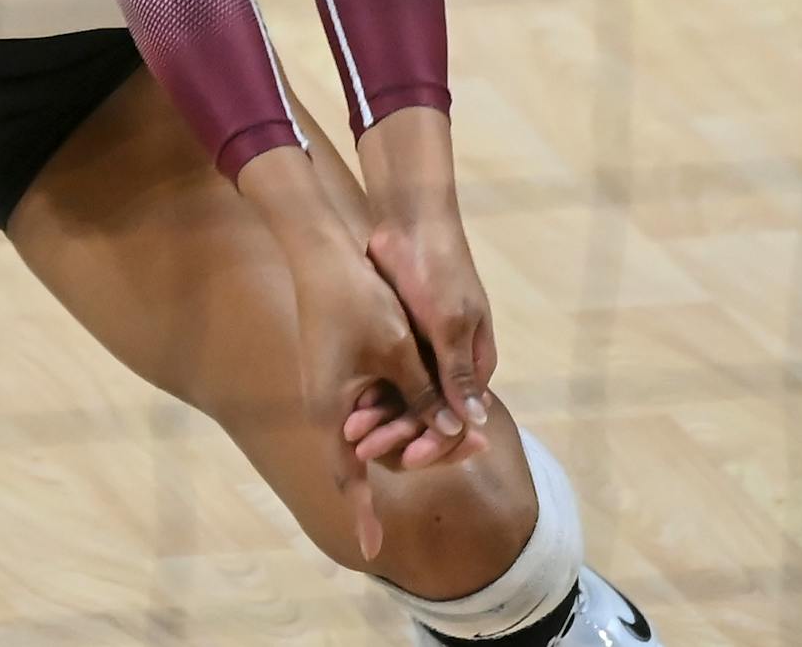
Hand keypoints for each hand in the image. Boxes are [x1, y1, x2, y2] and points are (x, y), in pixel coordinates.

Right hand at [284, 234, 469, 562]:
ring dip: (423, 430)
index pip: (348, 476)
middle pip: (379, 453)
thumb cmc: (356, 299)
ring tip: (474, 426)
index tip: (373, 550)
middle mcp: (328, 407)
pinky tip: (442, 399)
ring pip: (384, 427)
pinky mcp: (342, 372)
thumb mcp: (398, 350)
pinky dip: (410, 408)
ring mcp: (334, 390)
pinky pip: (379, 405)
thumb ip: (425, 396)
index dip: (362, 513)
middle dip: (428, 453)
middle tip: (480, 446)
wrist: (322, 252)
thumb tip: (455, 429)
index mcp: (332, 410)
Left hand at [343, 211, 498, 468]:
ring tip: (351, 435)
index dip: (434, 442)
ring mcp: (425, 351)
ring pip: (405, 399)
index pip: (458, 420)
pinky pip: (386, 377)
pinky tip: (346, 407)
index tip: (407, 458)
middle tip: (365, 451)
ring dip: (381, 417)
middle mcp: (452, 363)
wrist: (410, 221)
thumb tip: (473, 424)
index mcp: (475, 363)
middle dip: (400, 434)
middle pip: (429, 415)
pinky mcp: (399, 337)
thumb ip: (455, 372)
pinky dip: (371, 393)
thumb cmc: (437, 271)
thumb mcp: (447, 323)